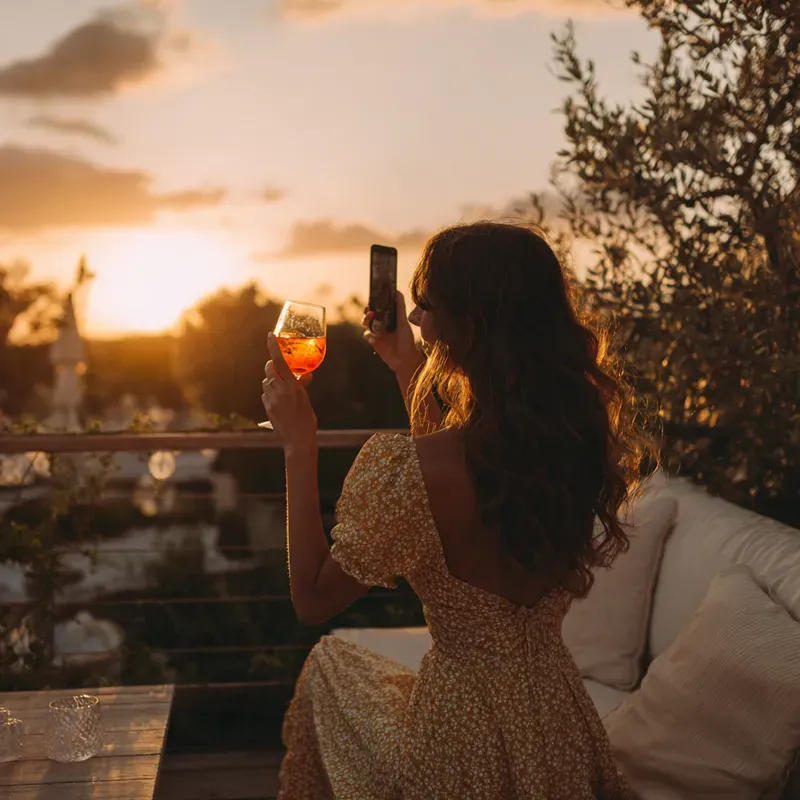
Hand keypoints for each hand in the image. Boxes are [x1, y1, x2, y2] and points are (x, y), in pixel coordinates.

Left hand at [262, 333, 316, 455]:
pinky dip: (270, 393)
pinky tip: (278, 400)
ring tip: (281, 388)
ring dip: (271, 381)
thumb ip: (302, 386)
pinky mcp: (267, 407)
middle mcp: (279, 390)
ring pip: (266, 382)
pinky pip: (265, 394)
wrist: (298, 440)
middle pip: (269, 370)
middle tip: (277, 367)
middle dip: (272, 366)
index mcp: (291, 386)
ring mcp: (271, 399)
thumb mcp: (306, 400)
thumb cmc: (307, 420)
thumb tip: (306, 376)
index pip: (280, 362)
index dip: (273, 347)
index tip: (270, 335)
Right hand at [362, 291, 422, 373]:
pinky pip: (367, 336)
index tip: (373, 298)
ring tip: (369, 321)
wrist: (404, 360)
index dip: (375, 303)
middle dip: (368, 312)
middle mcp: (383, 324)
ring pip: (367, 324)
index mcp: (390, 318)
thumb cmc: (406, 340)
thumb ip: (400, 307)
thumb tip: (397, 292)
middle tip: (370, 312)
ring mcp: (378, 333)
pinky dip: (369, 337)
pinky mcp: (374, 342)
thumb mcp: (403, 322)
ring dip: (366, 321)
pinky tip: (374, 339)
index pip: (380, 307)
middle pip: (370, 315)